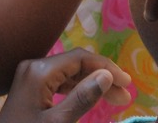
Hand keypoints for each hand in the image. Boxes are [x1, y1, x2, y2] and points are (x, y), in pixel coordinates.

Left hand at [0, 50, 125, 122]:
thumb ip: (82, 98)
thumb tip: (107, 74)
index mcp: (39, 71)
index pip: (80, 58)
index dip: (106, 67)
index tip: (127, 84)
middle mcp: (34, 67)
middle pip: (75, 64)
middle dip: (102, 76)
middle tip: (125, 96)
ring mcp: (30, 76)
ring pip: (68, 73)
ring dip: (91, 83)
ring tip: (114, 98)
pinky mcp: (29, 88)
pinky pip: (59, 82)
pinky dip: (77, 88)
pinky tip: (90, 96)